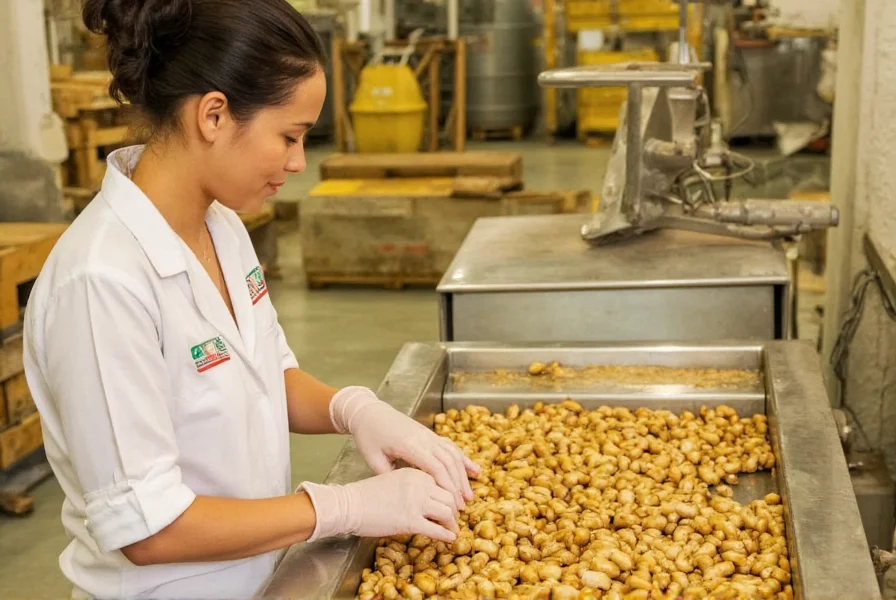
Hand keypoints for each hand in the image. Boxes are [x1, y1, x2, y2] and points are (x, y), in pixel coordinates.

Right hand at [301, 468, 458, 542]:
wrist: (348, 505)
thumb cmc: (367, 495)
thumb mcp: (393, 480)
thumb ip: (412, 485)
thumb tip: (427, 497)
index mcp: (415, 473)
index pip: (442, 482)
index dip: (449, 494)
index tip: (451, 503)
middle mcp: (419, 485)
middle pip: (449, 496)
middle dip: (454, 509)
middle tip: (455, 518)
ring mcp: (416, 502)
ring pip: (447, 512)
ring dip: (452, 522)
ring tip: (453, 529)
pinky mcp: (410, 521)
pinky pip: (436, 529)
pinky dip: (446, 534)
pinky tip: (450, 538)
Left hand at [329, 387, 480, 510]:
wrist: (370, 413)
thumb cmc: (369, 436)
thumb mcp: (373, 459)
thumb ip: (389, 476)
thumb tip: (405, 493)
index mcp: (410, 445)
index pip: (435, 467)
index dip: (447, 486)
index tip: (453, 504)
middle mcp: (424, 438)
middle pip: (448, 462)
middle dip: (458, 485)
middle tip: (463, 506)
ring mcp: (429, 435)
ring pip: (453, 455)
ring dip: (463, 475)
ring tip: (469, 494)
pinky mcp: (430, 434)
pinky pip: (451, 447)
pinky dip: (463, 459)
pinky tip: (474, 470)